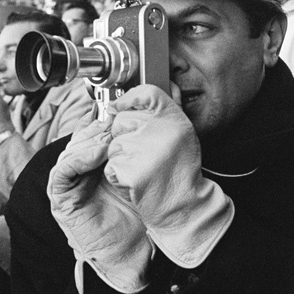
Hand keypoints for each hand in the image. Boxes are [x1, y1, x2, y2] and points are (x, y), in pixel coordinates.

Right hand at [48, 110, 152, 293]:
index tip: (119, 110)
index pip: (92, 133)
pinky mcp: (62, 199)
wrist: (138, 251)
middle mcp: (81, 172)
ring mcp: (70, 185)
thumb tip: (143, 118)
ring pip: (70, 150)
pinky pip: (62, 171)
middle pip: (79, 138)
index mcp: (98, 164)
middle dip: (97, 127)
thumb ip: (137, 149)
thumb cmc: (142, 215)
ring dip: (89, 140)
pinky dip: (78, 157)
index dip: (102, 119)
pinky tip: (98, 154)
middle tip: (115, 122)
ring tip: (109, 137)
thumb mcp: (142, 172)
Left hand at [104, 86, 233, 267]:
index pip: (146, 92)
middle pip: (121, 119)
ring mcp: (144, 150)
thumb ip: (165, 110)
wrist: (183, 204)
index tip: (120, 106)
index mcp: (174, 118)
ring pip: (113, 144)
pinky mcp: (131, 171)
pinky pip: (110, 165)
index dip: (129, 98)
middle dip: (123, 135)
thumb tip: (151, 89)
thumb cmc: (180, 168)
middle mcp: (160, 130)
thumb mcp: (181, 133)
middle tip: (143, 151)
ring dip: (120, 157)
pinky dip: (118, 174)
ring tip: (142, 166)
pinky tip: (136, 179)